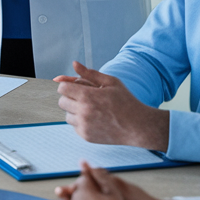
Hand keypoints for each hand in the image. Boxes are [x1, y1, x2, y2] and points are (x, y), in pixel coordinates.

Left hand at [55, 62, 169, 150]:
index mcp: (87, 96)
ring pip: (66, 115)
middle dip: (70, 97)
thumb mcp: (111, 82)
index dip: (68, 86)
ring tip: (90, 108)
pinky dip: (80, 122)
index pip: (62, 88)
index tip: (76, 87)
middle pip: (62, 101)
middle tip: (84, 97)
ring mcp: (84, 125)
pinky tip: (94, 118)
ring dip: (74, 111)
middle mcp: (83, 112)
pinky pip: (74, 126)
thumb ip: (90, 73)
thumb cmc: (125, 101)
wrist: (137, 126)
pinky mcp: (86, 136)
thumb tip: (74, 63)